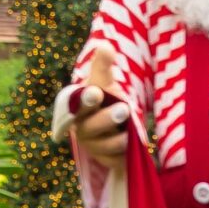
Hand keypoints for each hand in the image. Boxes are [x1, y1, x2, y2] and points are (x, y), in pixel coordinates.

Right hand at [70, 46, 132, 162]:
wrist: (112, 121)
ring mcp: (92, 145)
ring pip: (104, 146)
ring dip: (118, 140)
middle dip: (106, 119)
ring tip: (130, 134)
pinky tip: (132, 149)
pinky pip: (115, 161)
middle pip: (90, 127)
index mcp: (76, 106)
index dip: (85, 100)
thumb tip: (106, 47)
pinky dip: (124, 156)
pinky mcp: (105, 159)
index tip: (96, 93)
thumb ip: (103, 65)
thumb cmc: (104, 96)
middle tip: (123, 110)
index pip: (76, 103)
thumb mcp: (104, 80)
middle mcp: (81, 127)